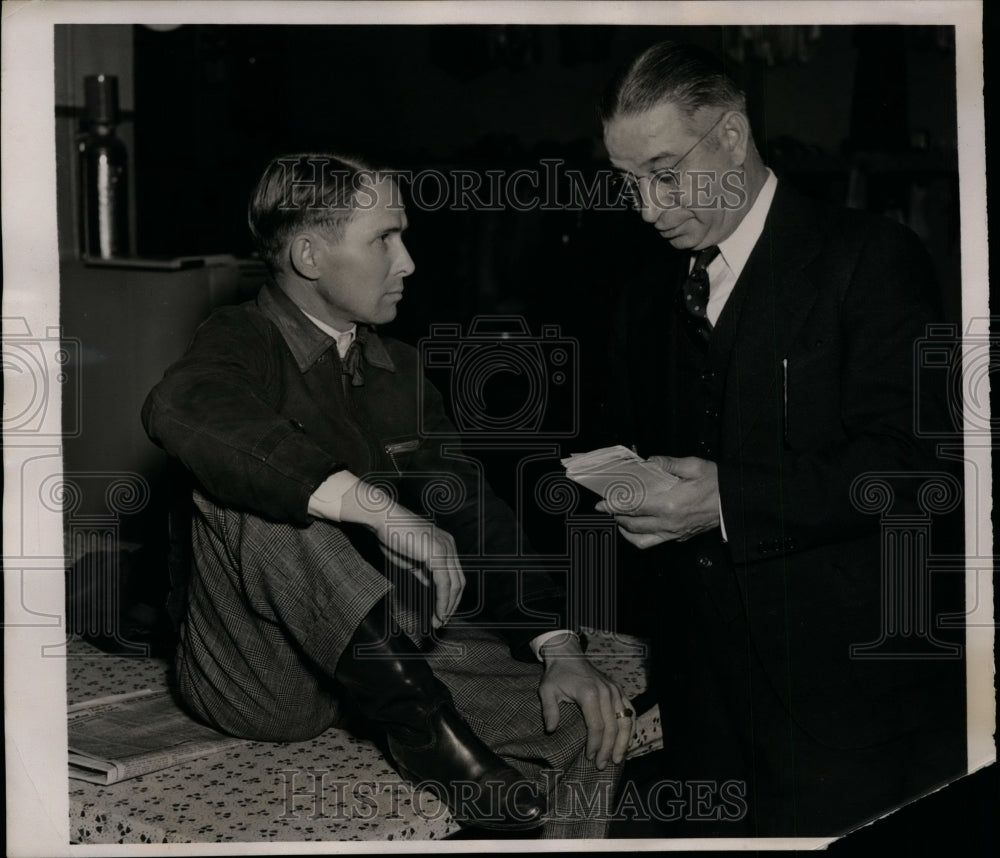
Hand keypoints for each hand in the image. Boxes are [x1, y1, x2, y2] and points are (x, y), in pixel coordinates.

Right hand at [340, 482, 464, 628]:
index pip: (454, 574)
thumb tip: (431, 585)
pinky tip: (438, 612)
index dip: (449, 595)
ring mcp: (445, 549)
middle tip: (442, 620)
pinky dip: (442, 600)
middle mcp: (449, 545)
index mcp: (444, 544)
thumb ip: (423, 571)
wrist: (382, 519)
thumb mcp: (410, 558)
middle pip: (459, 581)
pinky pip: (444, 583)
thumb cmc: (391, 535)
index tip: (442, 610)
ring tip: (439, 621)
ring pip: (454, 585)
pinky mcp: (436, 555)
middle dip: (452, 603)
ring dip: (447, 606)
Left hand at [537, 634, 632, 769]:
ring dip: (623, 742)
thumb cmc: (557, 675)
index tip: (590, 757)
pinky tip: (626, 742)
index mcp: (589, 693)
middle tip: (602, 765)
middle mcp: (606, 692)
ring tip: (617, 759)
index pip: (597, 725)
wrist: (568, 655)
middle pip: (613, 727)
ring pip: (626, 721)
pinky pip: (630, 711)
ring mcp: (615, 690)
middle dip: (608, 749)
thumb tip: (551, 730)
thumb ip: (549, 710)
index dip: (595, 744)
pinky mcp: (619, 690)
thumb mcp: (547, 690)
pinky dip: (630, 728)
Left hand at [596, 455, 719, 547]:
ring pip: (641, 540)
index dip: (614, 505)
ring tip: (620, 520)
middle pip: (633, 524)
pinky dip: (641, 537)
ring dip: (626, 531)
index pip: (633, 506)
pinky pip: (654, 542)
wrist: (737, 503)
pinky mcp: (680, 537)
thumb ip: (668, 463)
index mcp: (669, 504)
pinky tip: (639, 527)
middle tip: (609, 508)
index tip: (602, 504)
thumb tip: (651, 461)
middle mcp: (669, 522)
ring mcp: (674, 532)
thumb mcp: (694, 466)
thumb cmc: (719, 486)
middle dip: (617, 516)